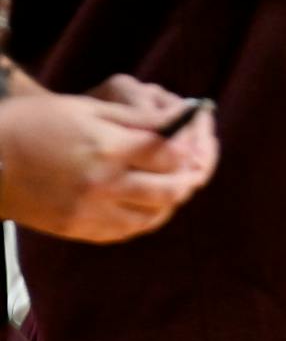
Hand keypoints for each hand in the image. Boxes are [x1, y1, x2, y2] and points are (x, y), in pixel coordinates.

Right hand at [0, 90, 217, 242]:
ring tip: (174, 188)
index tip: (195, 143)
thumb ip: (137, 119)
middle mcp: (103, 184)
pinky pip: (124, 231)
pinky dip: (143, 219)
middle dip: (188, 179)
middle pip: (169, 190)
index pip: (171, 156)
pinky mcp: (75, 229)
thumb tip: (179, 118)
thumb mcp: (89, 108)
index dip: (188, 150)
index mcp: (109, 148)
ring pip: (151, 217)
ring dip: (170, 203)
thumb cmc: (35, 123)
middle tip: (195, 170)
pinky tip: (146, 206)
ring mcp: (89, 211)